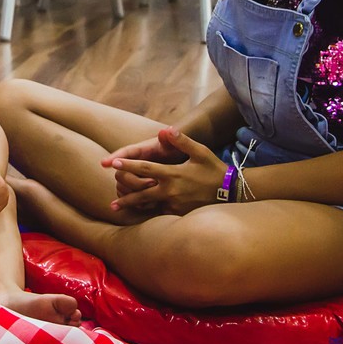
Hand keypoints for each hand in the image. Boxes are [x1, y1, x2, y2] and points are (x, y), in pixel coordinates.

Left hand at [107, 128, 226, 215]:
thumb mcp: (200, 152)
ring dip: (135, 208)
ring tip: (120, 209)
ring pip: (150, 207)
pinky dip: (150, 212)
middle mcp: (171, 191)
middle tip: (112, 203)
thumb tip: (166, 129)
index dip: (128, 166)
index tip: (113, 164)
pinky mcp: (180, 214)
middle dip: (126, 198)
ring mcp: (175, 205)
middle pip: (142, 195)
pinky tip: (140, 213)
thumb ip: (182, 141)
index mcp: (173, 174)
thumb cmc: (213, 169)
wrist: (231, 191)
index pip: (145, 169)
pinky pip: (161, 213)